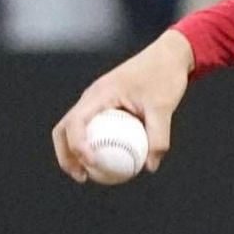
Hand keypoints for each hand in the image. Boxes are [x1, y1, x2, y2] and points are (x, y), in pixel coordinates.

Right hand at [51, 29, 192, 182]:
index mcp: (99, 94)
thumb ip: (158, 136)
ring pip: (74, 129)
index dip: (76, 145)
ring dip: (75, 152)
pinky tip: (109, 163)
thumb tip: (149, 167)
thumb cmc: (165, 77)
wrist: (169, 56)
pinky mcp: (105, 106)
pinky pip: (93, 128)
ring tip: (89, 175)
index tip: (91, 163)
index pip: (75, 122)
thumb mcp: (164, 107)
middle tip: (81, 177)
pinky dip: (93, 145)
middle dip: (66, 155)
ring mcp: (96, 101)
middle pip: (64, 128)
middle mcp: (92, 97)